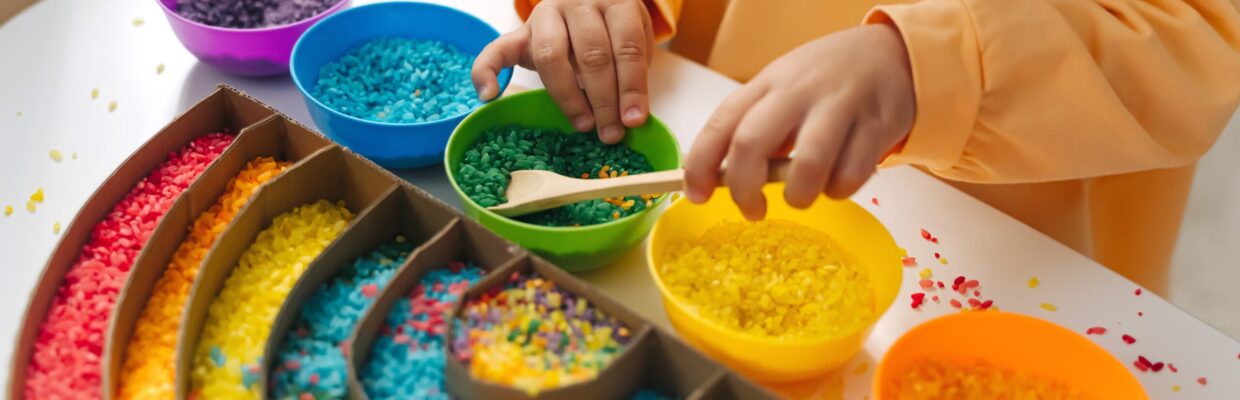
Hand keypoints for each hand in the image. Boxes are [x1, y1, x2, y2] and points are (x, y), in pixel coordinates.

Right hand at [471, 0, 654, 143]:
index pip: (626, 46)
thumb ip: (632, 67)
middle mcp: (578, 3)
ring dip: (569, 98)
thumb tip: (630, 116)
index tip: (634, 119)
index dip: (632, 86)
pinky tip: (489, 95)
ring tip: (583, 125)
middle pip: (592, 54)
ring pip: (552, 56)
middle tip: (611, 132)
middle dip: (604, 99)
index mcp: (615, 1)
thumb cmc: (612, 26)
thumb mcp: (634, 34)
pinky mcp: (520, 31)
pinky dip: (486, 71)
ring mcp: (545, 15)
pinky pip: (496, 49)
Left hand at [684, 24, 915, 219]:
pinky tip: (837, 181)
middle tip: (752, 210)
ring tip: (802, 195)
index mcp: (767, 84)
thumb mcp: (782, 90)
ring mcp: (839, 107)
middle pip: (752, 145)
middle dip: (743, 189)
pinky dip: (838, 191)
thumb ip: (754, 128)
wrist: (892, 54)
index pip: (720, 124)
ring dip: (798, 196)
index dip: (700, 165)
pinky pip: (850, 176)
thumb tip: (719, 178)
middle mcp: (798, 92)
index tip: (696, 195)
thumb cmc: (825, 81)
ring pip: (806, 167)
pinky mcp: (877, 126)